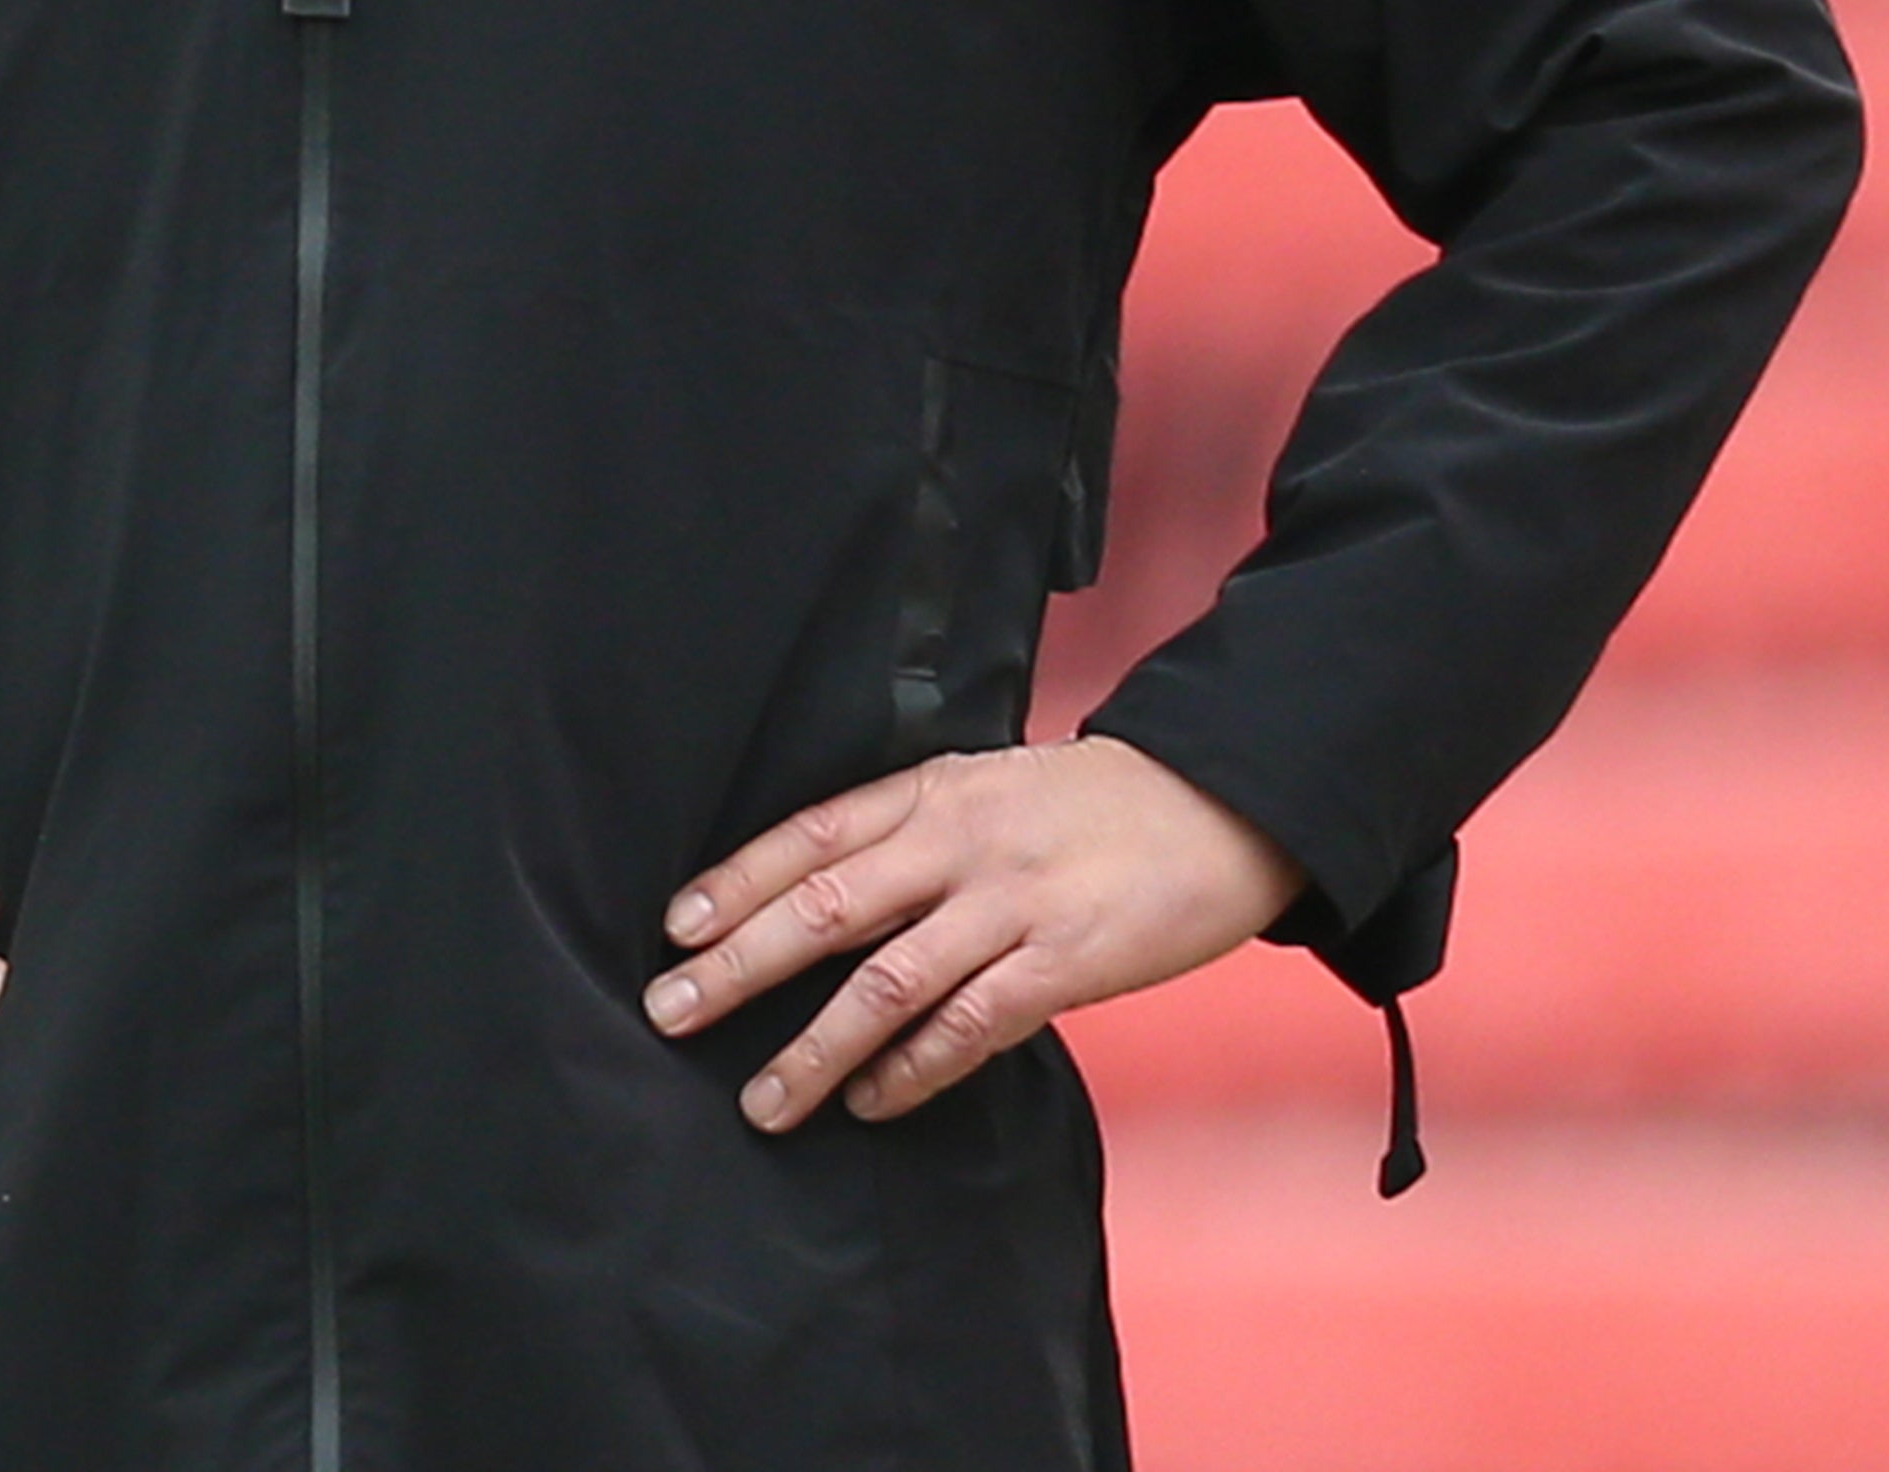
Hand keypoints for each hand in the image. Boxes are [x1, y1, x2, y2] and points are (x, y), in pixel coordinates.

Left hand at [641, 736, 1303, 1129]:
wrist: (1218, 801)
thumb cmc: (1090, 804)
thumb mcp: (989, 786)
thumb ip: (911, 831)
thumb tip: (815, 890)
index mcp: (932, 792)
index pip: (811, 834)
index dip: (737, 880)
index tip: (675, 927)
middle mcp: (958, 844)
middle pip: (824, 908)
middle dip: (738, 965)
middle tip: (670, 1013)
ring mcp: (1009, 905)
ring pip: (885, 984)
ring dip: (814, 1049)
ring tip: (762, 1101)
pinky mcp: (1062, 964)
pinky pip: (968, 1027)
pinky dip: (911, 1071)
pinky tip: (869, 1102)